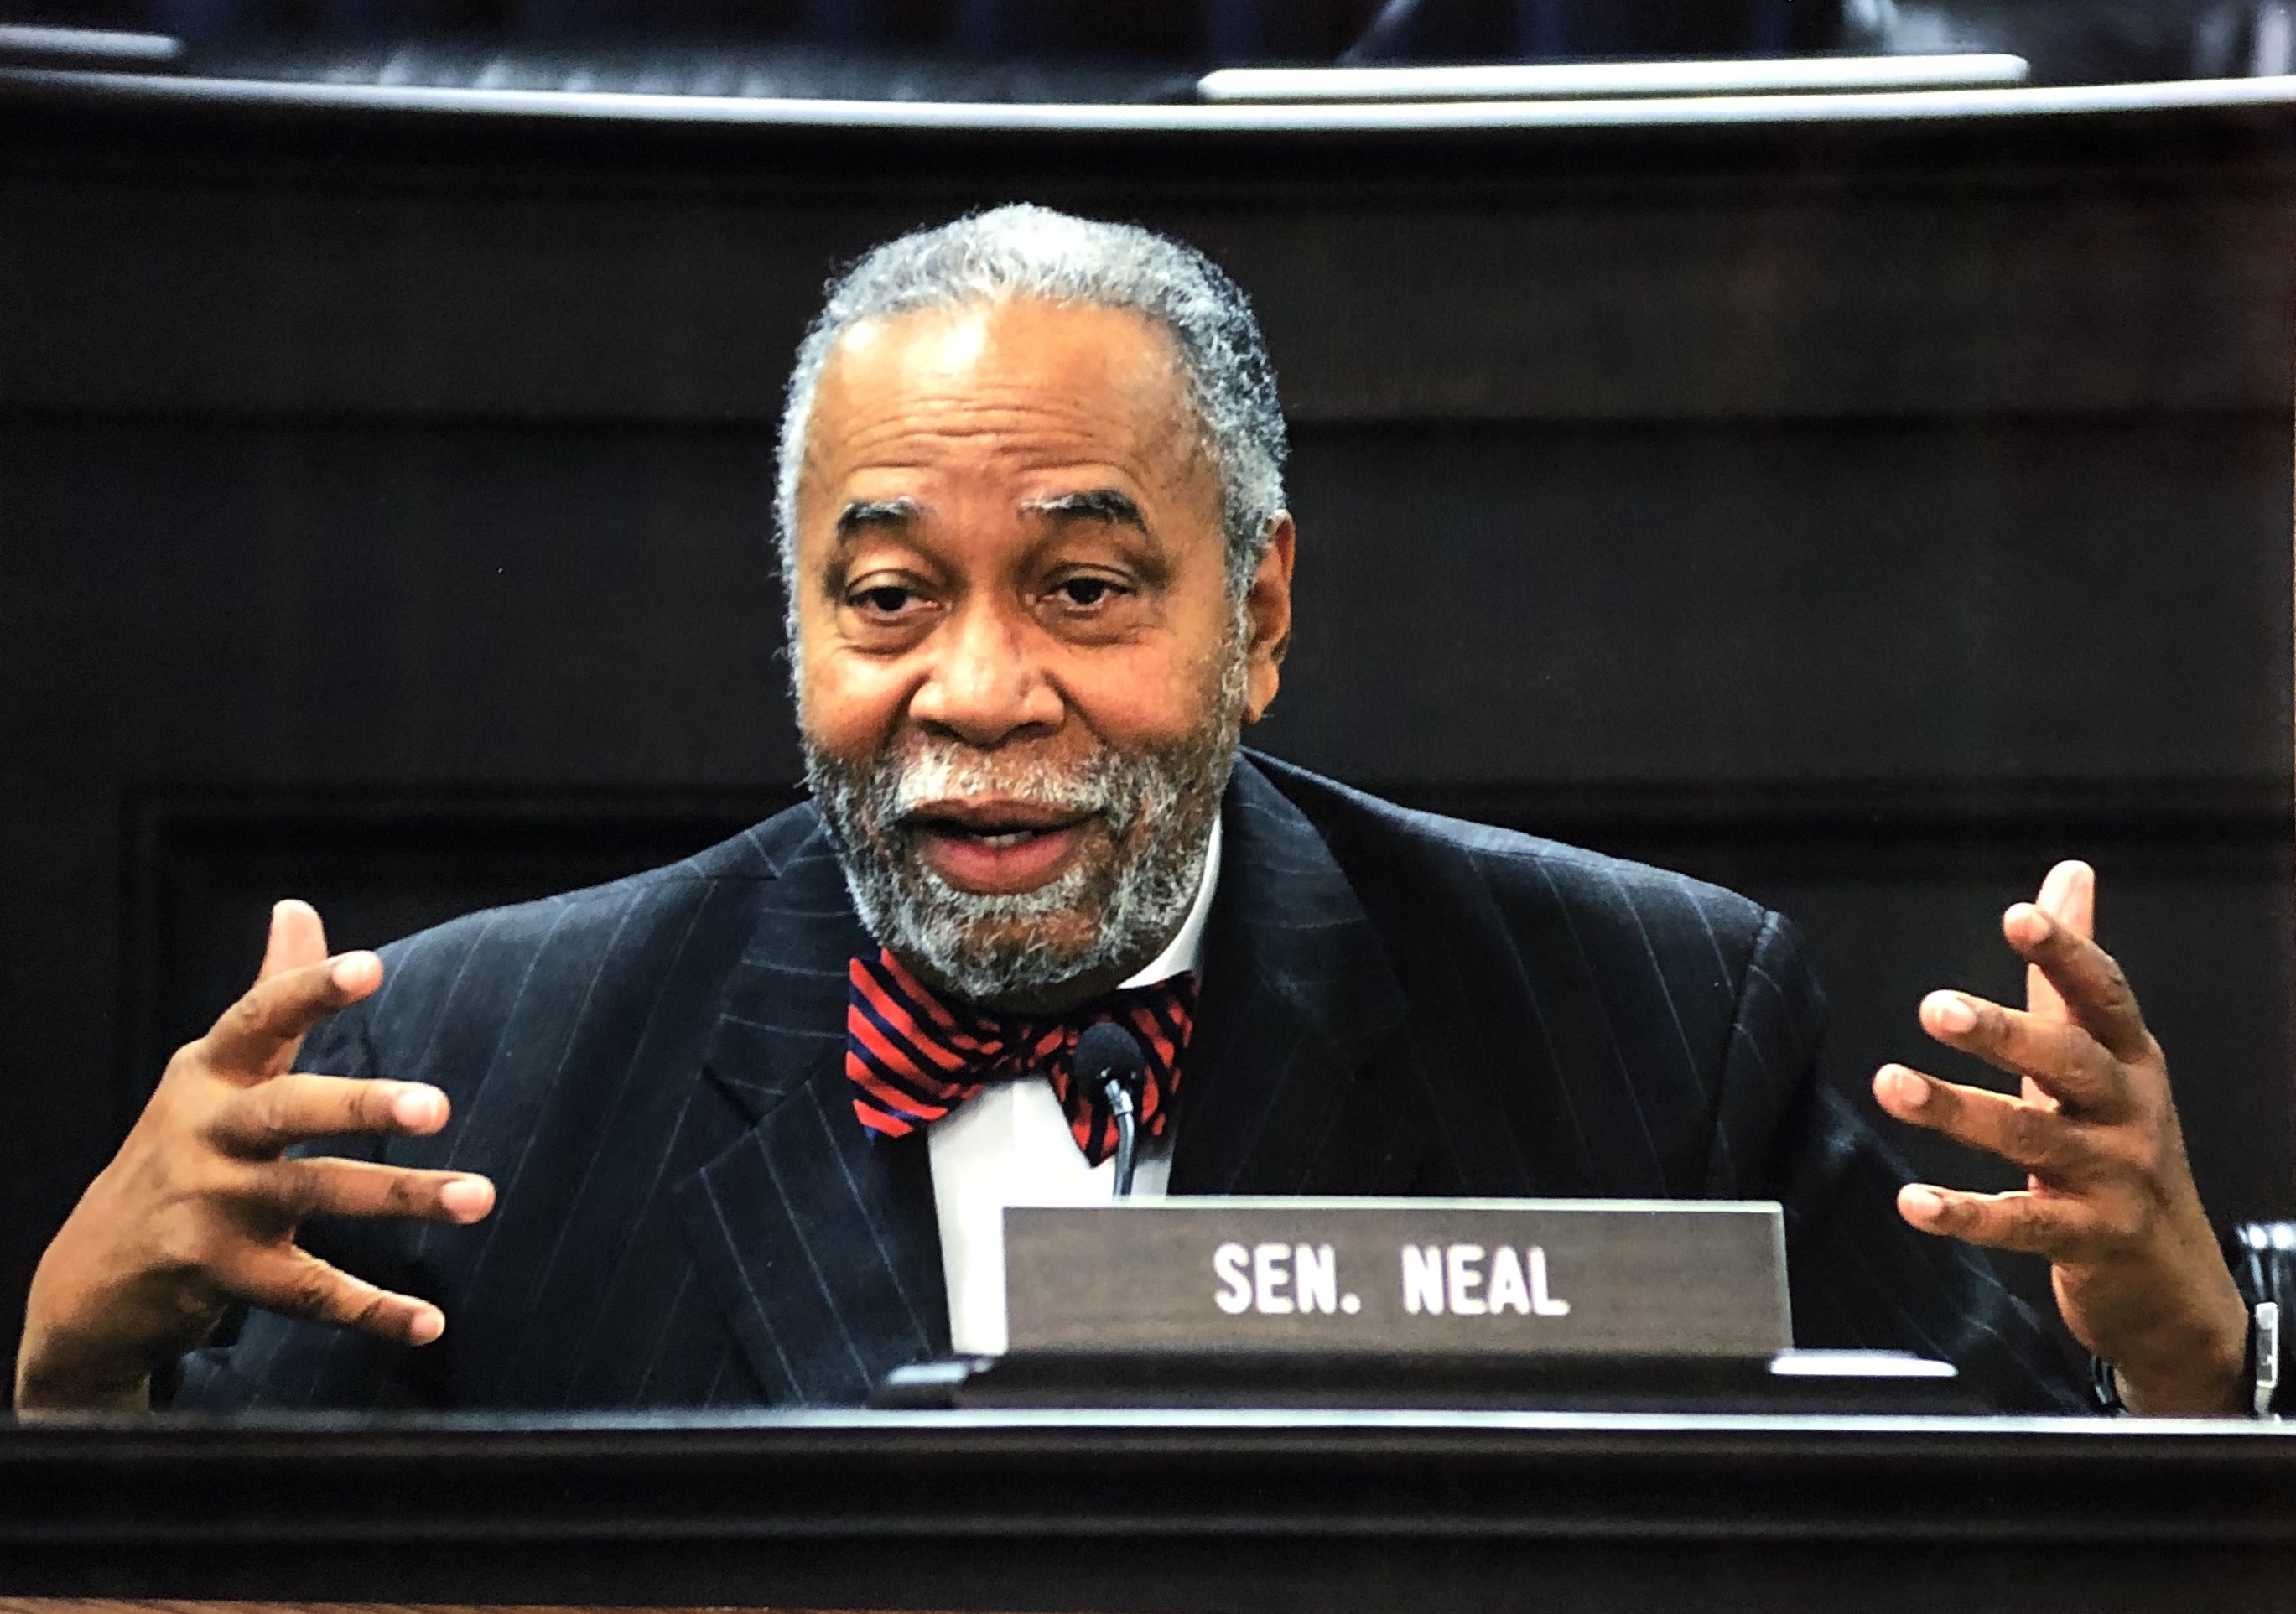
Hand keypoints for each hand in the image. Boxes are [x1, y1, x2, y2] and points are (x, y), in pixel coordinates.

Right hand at [14, 901, 494, 1411]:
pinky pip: (311, 1292)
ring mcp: (211, 1208)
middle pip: (288, 1112)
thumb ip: (267, 996)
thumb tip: (298, 906)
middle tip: (440, 1105)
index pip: (257, 1020)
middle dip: (361, 1107)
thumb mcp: (211, 1072)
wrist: (89, 1277)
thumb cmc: (180, 1151)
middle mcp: (206, 1135)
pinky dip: (372, 1310)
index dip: (308, 990)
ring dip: (401, 1197)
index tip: (369, 968)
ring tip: (481, 1198)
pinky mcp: (223, 1277)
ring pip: (316, 1198)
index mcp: (207, 1075)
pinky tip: (430, 1321)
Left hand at [1872, 861, 2247, 1414]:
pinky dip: (1966, 1214)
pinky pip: (2023, 1225)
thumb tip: (2068, 873)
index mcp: (2130, 1061)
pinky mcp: (2091, 1242)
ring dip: (1957, 1111)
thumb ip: (2074, 974)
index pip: (2103, 996)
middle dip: (2004, 1032)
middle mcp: (2128, 1113)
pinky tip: (1912, 1202)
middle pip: (2069, 1062)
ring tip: (1890, 1084)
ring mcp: (2114, 1179)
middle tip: (1934, 1005)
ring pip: (2031, 1140)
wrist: (2177, 1283)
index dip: (2067, 953)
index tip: (2020, 916)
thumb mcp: (2110, 1058)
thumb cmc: (2124, 1150)